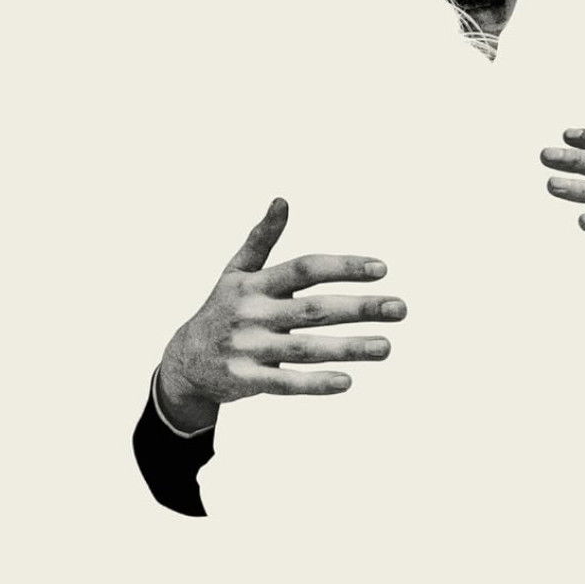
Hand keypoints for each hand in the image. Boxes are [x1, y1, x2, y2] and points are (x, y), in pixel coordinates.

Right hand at [157, 198, 407, 430]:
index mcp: (255, 284)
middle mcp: (252, 314)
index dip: (343, 267)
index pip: (305, 269)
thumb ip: (262, 239)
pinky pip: (286, 382)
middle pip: (314, 311)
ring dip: (350, 348)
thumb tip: (282, 200)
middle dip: (360, 308)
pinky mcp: (245, 380)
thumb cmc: (222, 309)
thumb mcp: (236, 272)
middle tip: (400, 309)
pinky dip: (316, 383)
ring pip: (306, 349)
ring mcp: (248, 348)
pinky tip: (348, 380)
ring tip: (387, 346)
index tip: (382, 269)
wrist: (184, 361)